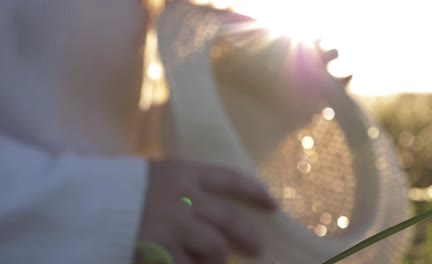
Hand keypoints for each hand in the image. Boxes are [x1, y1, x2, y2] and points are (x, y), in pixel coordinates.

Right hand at [135, 160, 276, 263]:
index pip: (232, 179)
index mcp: (186, 173)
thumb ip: (187, 187)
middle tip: (257, 248)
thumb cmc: (124, 185)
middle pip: (230, 219)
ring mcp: (174, 226)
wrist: (88, 201)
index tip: (272, 204)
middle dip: (249, 236)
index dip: (255, 192)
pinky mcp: (159, 249)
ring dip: (219, 259)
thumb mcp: (158, 174)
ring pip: (215, 248)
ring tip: (218, 262)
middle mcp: (185, 198)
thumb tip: (214, 208)